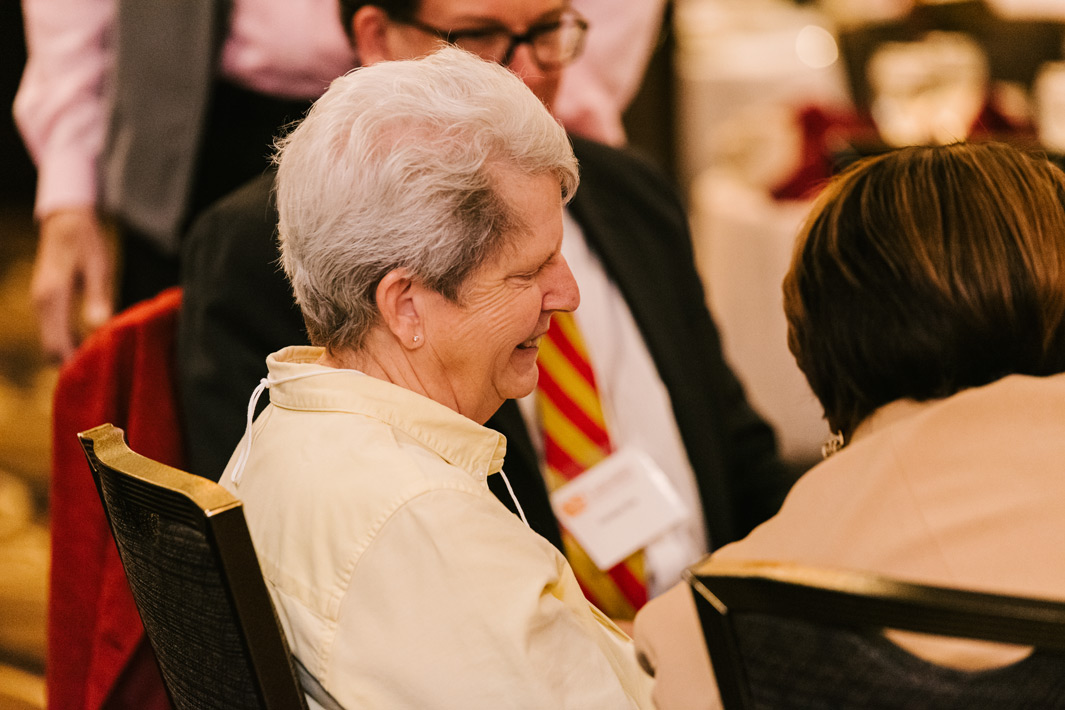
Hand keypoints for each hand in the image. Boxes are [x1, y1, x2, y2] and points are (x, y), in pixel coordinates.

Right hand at [31, 207, 114, 362]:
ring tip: (99, 361)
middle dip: (71, 363)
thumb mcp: (99, 268)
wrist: (66, 222)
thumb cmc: (87, 243)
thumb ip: (98, 298)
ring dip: (70, 352)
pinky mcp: (45, 300)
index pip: (56, 343)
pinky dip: (67, 340)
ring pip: (49, 339)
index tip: (96, 375)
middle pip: (50, 347)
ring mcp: (40, 302)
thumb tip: (99, 326)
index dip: (74, 362)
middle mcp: (41, 303)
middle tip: (101, 374)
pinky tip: (89, 342)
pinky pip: (52, 329)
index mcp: (53, 297)